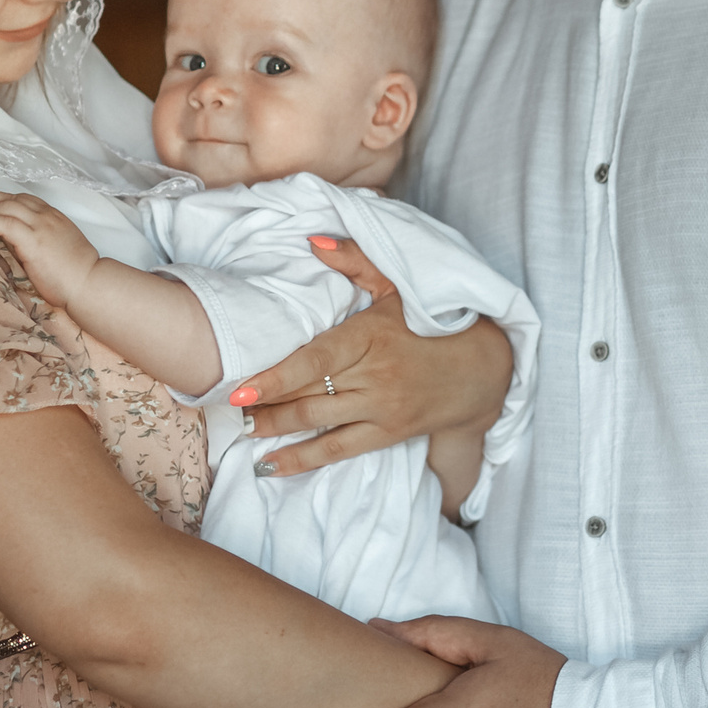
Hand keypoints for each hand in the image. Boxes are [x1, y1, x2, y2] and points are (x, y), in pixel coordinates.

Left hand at [0, 192, 99, 309]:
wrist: (89, 283)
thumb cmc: (75, 273)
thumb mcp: (58, 246)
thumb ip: (39, 238)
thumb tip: (15, 242)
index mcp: (53, 216)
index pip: (22, 198)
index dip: (2, 200)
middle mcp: (46, 215)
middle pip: (10, 197)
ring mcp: (40, 225)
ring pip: (4, 206)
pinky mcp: (32, 240)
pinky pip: (3, 222)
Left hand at [228, 238, 509, 476]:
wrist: (483, 370)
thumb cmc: (432, 323)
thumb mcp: (399, 284)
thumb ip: (355, 260)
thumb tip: (313, 241)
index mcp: (371, 335)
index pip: (315, 360)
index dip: (275, 377)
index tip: (239, 389)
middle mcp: (375, 375)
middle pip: (308, 394)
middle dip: (264, 404)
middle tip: (224, 407)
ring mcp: (382, 408)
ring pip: (317, 423)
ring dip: (275, 429)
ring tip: (242, 428)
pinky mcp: (388, 433)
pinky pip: (339, 451)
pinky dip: (302, 461)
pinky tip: (270, 466)